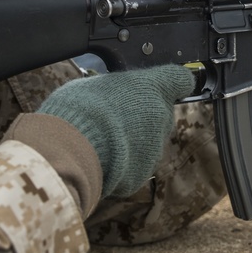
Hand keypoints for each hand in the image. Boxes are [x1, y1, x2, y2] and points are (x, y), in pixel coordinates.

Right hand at [34, 65, 195, 197]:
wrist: (70, 149)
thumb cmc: (79, 109)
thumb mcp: (95, 84)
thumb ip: (116, 90)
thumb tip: (113, 93)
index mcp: (153, 87)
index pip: (181, 79)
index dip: (173, 82)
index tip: (166, 85)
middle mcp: (161, 117)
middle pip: (161, 114)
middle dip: (143, 116)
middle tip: (114, 117)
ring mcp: (154, 148)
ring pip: (148, 142)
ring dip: (132, 141)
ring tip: (102, 140)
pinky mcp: (142, 174)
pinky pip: (134, 165)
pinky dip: (121, 163)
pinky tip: (100, 158)